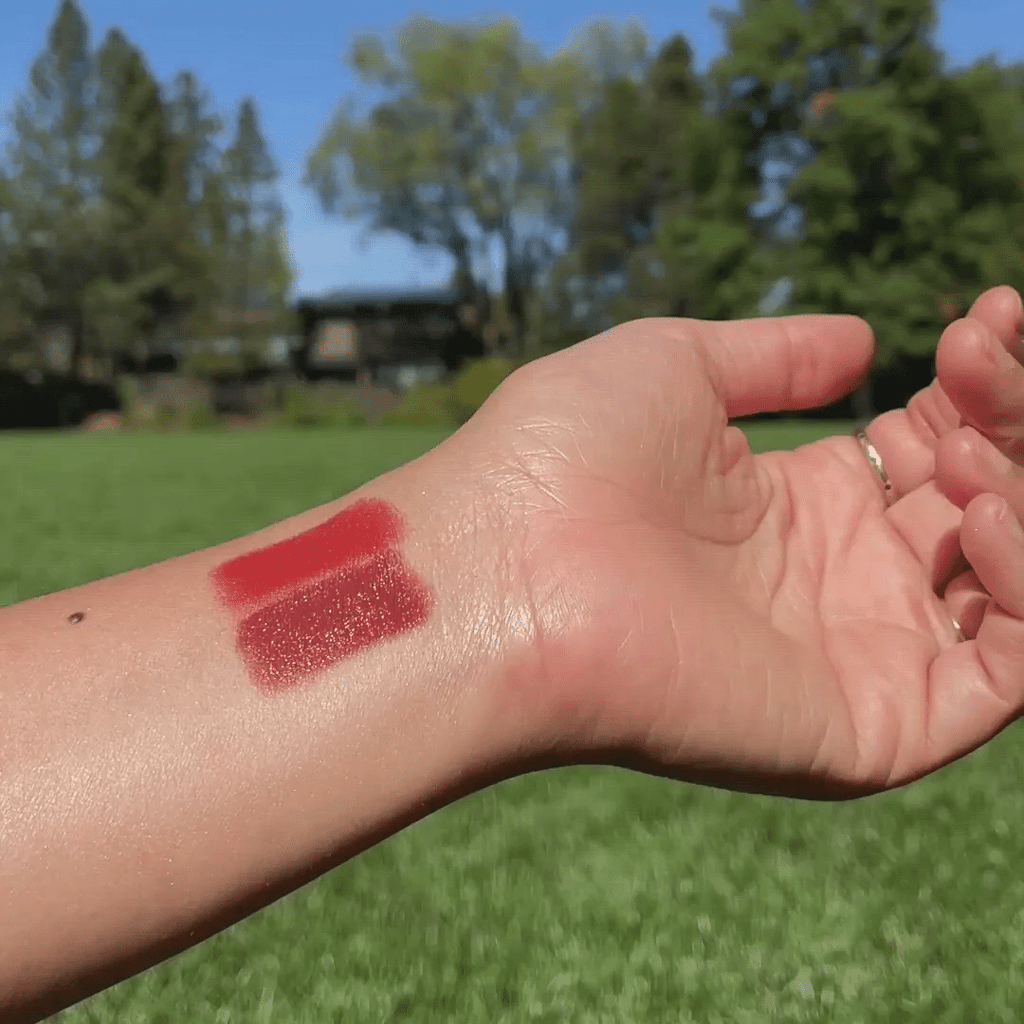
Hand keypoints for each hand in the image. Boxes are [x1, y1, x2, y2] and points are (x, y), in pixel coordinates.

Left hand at [457, 307, 1023, 798]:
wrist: (503, 565)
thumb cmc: (563, 456)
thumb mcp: (676, 364)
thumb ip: (775, 357)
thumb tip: (866, 342)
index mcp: (794, 504)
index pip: (927, 453)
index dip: (971, 391)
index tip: (984, 322)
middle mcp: (832, 581)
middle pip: (977, 508)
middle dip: (1006, 429)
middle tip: (981, 360)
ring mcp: (853, 656)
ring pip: (1008, 591)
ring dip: (1021, 506)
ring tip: (973, 451)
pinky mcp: (867, 727)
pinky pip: (1005, 680)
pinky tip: (984, 516)